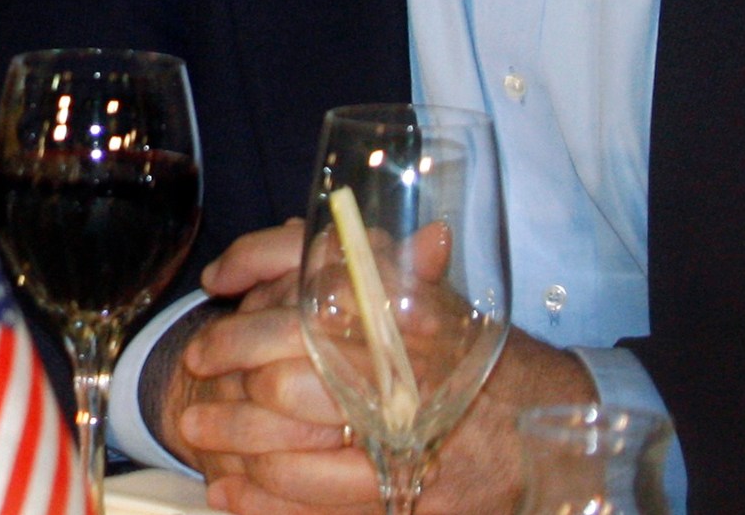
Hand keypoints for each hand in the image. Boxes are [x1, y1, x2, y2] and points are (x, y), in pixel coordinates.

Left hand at [164, 222, 599, 513]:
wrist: (551, 428)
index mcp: (401, 329)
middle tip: (192, 404)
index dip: (240, 339)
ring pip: (301, 466)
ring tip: (200, 445)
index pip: (300, 330)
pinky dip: (269, 507)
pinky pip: (325, 512)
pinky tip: (231, 497)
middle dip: (232, 404)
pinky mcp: (412, 505)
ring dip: (241, 457)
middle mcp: (403, 391)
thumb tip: (257, 255)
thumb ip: (349, 269)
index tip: (202, 346)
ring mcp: (409, 457)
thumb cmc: (473, 356)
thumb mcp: (422, 297)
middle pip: (291, 398)